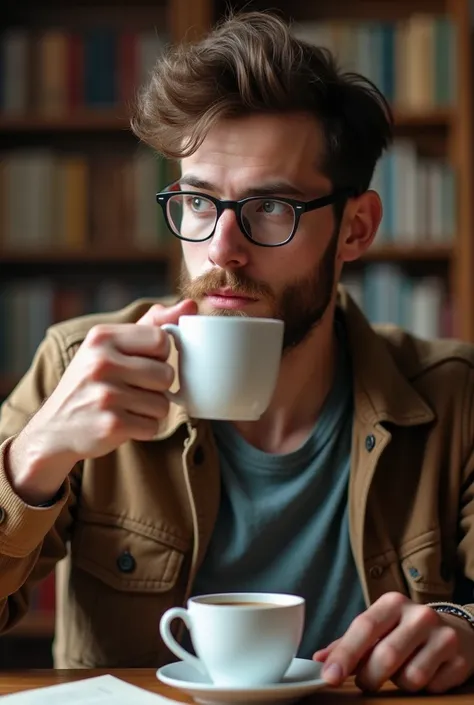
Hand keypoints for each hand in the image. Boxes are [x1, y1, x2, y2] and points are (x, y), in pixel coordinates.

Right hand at [8, 299, 196, 503]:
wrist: (54, 428)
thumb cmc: (90, 382)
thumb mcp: (109, 346)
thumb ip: (150, 324)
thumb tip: (190, 305)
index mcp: (102, 337)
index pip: (161, 339)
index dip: (160, 355)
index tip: (143, 362)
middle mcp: (101, 362)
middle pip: (166, 374)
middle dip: (157, 387)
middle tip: (131, 389)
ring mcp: (105, 394)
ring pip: (163, 403)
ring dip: (151, 410)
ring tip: (126, 406)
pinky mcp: (111, 424)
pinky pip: (153, 426)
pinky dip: (143, 428)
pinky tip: (122, 422)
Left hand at [313, 592, 473, 692]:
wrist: (455, 629)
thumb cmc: (406, 630)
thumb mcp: (379, 626)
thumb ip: (349, 643)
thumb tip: (319, 660)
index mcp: (392, 603)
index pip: (364, 627)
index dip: (345, 654)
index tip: (329, 676)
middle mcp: (419, 615)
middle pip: (386, 656)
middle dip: (369, 677)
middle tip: (366, 681)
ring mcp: (443, 636)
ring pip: (410, 677)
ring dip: (399, 683)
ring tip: (401, 670)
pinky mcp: (460, 660)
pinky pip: (432, 687)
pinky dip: (423, 688)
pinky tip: (426, 672)